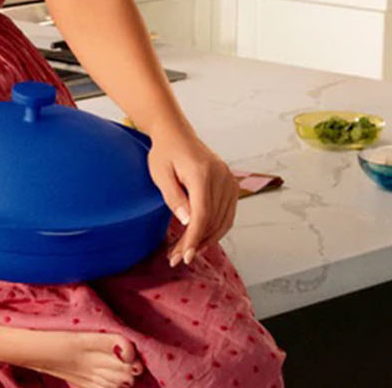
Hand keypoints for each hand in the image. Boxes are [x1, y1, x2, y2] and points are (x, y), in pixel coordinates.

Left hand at [146, 128, 237, 266]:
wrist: (177, 134)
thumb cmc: (165, 153)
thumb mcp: (160, 173)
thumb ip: (173, 197)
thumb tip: (187, 222)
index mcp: (203, 173)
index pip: (202, 214)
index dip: (193, 238)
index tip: (183, 256)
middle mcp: (222, 177)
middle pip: (213, 221)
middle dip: (196, 243)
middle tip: (177, 258)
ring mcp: (230, 180)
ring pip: (223, 221)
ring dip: (206, 240)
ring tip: (186, 252)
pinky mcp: (232, 185)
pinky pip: (227, 214)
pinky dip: (215, 230)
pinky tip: (200, 240)